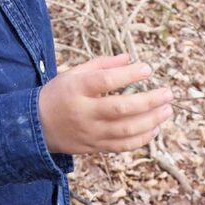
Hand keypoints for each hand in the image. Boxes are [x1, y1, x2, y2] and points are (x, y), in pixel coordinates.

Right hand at [38, 53, 173, 154]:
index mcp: (76, 89)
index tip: (147, 69)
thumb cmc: (58, 94)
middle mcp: (83, 112)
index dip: (128, 75)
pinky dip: (141, 139)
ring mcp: (89, 132)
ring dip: (150, 120)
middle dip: (148, 101)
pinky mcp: (94, 147)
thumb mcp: (73, 74)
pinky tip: (154, 128)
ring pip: (125, 130)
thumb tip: (128, 58)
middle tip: (167, 93)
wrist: (37, 127)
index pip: (105, 81)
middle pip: (120, 108)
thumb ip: (100, 65)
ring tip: (167, 110)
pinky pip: (122, 146)